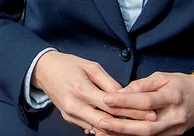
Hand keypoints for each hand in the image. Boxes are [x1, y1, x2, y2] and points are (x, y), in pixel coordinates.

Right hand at [32, 51, 155, 133]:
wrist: (43, 70)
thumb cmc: (68, 64)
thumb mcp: (90, 66)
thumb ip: (108, 82)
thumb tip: (125, 94)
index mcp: (81, 89)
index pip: (111, 104)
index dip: (132, 110)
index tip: (150, 110)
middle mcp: (75, 106)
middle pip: (106, 121)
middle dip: (129, 124)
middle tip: (149, 123)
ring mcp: (71, 115)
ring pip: (98, 128)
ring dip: (118, 128)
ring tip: (138, 127)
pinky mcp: (69, 118)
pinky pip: (89, 127)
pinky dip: (104, 128)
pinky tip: (119, 127)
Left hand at [97, 72, 193, 135]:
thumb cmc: (181, 84)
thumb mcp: (163, 77)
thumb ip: (142, 85)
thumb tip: (121, 92)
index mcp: (173, 96)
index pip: (146, 101)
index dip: (125, 101)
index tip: (107, 99)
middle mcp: (174, 116)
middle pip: (146, 125)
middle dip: (122, 125)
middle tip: (102, 122)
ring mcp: (175, 129)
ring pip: (147, 135)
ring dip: (125, 135)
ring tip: (105, 132)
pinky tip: (119, 135)